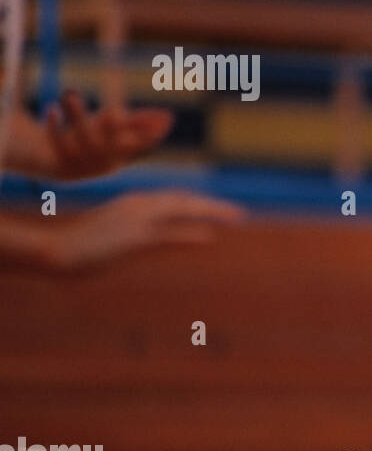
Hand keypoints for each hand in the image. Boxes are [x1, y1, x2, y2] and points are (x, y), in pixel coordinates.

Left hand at [40, 90, 174, 180]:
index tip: (159, 116)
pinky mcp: (57, 164)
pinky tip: (52, 109)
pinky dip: (54, 127)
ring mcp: (80, 165)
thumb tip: (169, 117)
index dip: (147, 132)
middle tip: (110, 109)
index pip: (138, 143)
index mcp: (119, 156)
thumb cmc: (90, 142)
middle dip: (111, 125)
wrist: (52, 163)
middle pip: (109, 142)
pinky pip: (56, 144)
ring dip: (77, 115)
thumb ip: (139, 123)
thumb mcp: (114, 131)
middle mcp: (102, 163)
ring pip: (81, 139)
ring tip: (69, 94)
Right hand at [51, 190, 244, 270]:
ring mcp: (137, 221)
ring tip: (236, 217)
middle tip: (238, 213)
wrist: (53, 251)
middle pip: (184, 200)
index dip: (197, 203)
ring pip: (183, 211)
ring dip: (211, 213)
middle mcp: (139, 206)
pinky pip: (169, 236)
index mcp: (133, 204)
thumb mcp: (111, 237)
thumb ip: (132, 236)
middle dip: (212, 206)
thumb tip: (145, 243)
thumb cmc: (77, 247)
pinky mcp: (134, 239)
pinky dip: (191, 236)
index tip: (217, 208)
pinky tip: (210, 238)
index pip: (174, 199)